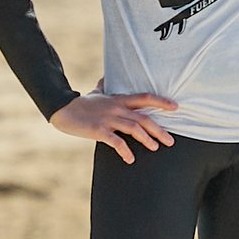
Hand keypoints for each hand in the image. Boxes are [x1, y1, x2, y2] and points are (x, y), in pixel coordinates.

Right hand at [52, 89, 179, 160]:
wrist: (62, 109)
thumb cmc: (82, 103)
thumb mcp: (95, 93)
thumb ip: (103, 88)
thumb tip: (105, 79)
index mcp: (119, 99)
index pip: (145, 98)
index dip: (161, 102)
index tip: (176, 107)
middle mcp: (117, 108)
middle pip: (143, 118)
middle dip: (159, 130)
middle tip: (170, 141)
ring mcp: (108, 119)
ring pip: (133, 129)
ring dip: (146, 139)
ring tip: (155, 148)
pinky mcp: (98, 130)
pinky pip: (116, 142)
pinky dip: (125, 151)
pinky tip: (130, 159)